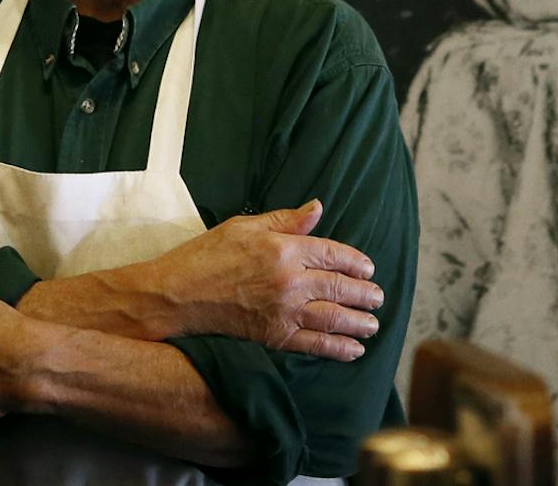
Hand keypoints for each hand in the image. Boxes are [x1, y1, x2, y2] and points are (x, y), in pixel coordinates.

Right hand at [131, 201, 383, 358]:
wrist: (178, 295)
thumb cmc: (207, 255)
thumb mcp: (245, 226)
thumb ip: (285, 220)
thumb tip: (317, 208)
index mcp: (284, 249)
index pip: (332, 253)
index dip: (355, 261)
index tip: (368, 268)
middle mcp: (290, 281)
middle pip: (339, 287)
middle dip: (364, 294)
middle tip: (378, 298)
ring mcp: (284, 311)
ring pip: (334, 318)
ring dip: (359, 322)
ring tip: (373, 324)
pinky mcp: (275, 336)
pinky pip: (315, 344)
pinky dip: (338, 348)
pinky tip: (354, 350)